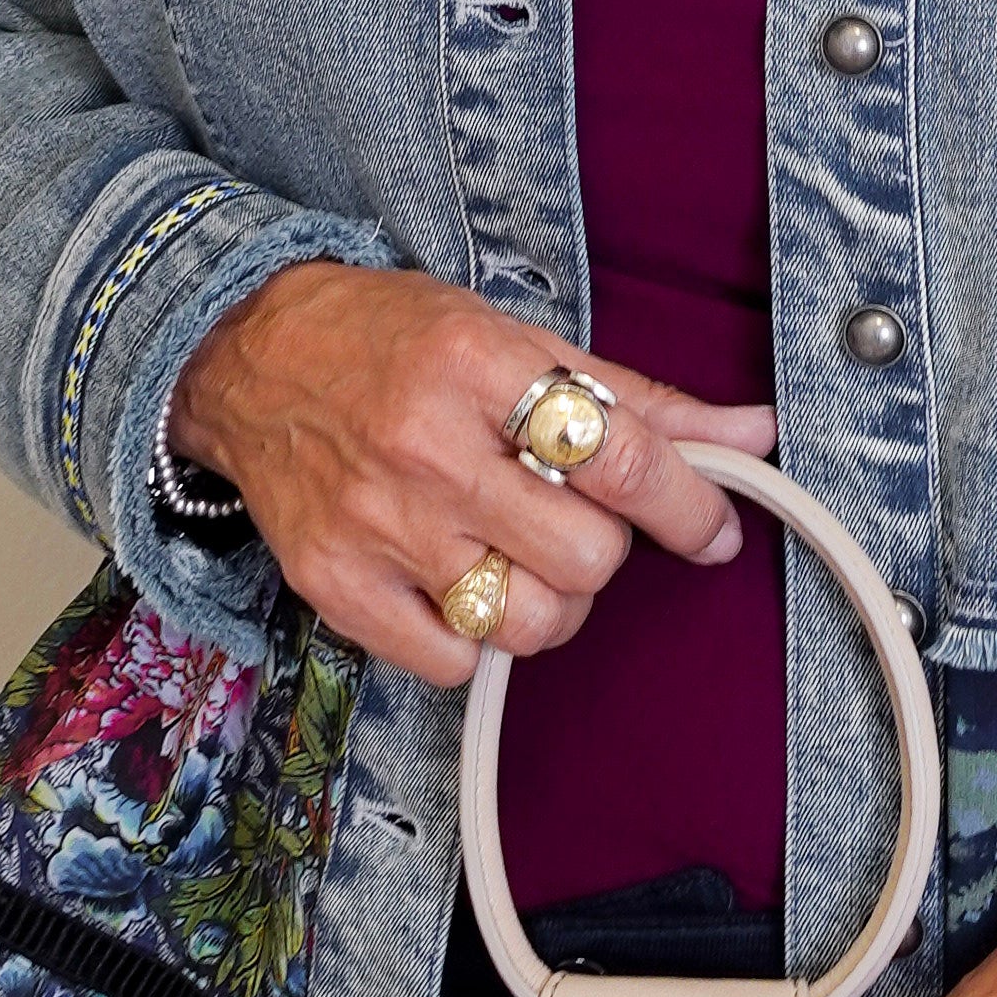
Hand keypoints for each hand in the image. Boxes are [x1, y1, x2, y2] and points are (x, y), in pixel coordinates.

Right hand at [168, 261, 775, 688]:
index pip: (618, 457)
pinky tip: (456, 580)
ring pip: (528, 621)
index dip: (686, 505)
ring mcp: (377, 525)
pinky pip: (453, 659)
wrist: (244, 357)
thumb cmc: (389, 340)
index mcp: (476, 364)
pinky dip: (473, 635)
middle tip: (568, 516)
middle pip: (585, 556)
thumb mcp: (512, 337)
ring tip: (518, 555)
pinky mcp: (336, 586)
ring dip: (547, 602)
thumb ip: (637, 397)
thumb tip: (752, 434)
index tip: (710, 526)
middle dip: (601, 547)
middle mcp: (426, 448)